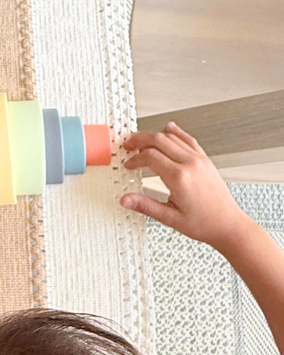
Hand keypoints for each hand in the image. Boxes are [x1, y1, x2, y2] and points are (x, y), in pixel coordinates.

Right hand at [120, 122, 246, 248]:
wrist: (229, 225)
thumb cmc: (204, 223)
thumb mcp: (170, 218)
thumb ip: (145, 206)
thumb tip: (126, 200)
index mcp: (180, 177)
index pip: (150, 156)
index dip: (135, 159)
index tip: (129, 165)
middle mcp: (190, 164)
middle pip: (159, 140)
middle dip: (140, 140)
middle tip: (129, 144)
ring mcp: (199, 160)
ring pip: (172, 137)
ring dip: (154, 136)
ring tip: (142, 141)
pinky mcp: (205, 160)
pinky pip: (188, 139)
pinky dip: (176, 132)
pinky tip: (170, 129)